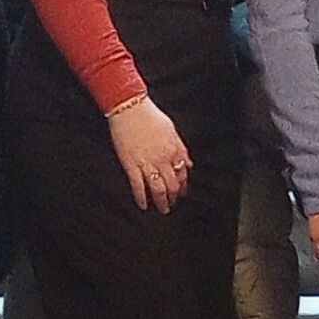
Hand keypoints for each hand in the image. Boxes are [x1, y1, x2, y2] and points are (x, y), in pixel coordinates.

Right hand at [108, 94, 189, 209]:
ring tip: (163, 209)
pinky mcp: (131, 164)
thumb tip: (188, 164)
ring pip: (158, 189)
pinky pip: (138, 185)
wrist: (130, 108)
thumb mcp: (172, 131)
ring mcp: (146, 163)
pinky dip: (141, 198)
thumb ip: (181, 149)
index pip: (182, 174)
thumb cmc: (150, 116)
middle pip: (172, 185)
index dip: (183, 185)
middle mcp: (162, 159)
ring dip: (162, 202)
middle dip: (174, 197)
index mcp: (174, 150)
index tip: (182, 192)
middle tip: (173, 204)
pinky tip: (143, 205)